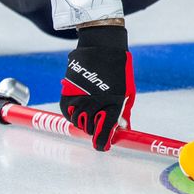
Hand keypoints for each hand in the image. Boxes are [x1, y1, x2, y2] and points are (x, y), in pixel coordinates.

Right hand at [60, 24, 134, 150]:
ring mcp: (79, 98)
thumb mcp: (127, 92)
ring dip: (84, 122)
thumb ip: (123, 113)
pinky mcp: (67, 94)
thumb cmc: (119, 71)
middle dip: (95, 130)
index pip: (104, 132)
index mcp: (112, 104)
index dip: (102, 143)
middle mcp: (94, 103)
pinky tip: (81, 107)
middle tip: (99, 123)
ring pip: (77, 122)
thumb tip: (122, 130)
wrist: (102, 48)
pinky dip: (74, 114)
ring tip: (91, 112)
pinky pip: (68, 113)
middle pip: (89, 129)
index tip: (103, 146)